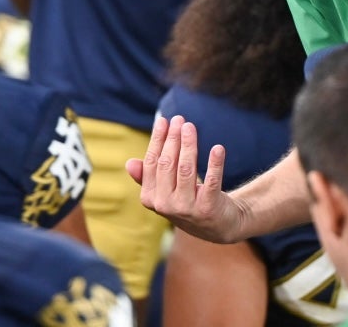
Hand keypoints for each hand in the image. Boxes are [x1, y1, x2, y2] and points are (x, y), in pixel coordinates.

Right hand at [125, 115, 246, 243]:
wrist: (217, 226)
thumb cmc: (188, 200)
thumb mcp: (165, 191)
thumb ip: (148, 177)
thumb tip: (129, 163)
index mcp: (150, 198)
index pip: (152, 163)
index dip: (158, 139)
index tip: (164, 120)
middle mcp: (165, 205)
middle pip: (168, 164)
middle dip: (173, 138)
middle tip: (180, 119)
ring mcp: (187, 208)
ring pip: (186, 169)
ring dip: (189, 145)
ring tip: (190, 127)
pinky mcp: (208, 209)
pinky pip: (211, 182)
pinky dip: (215, 164)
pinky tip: (218, 148)